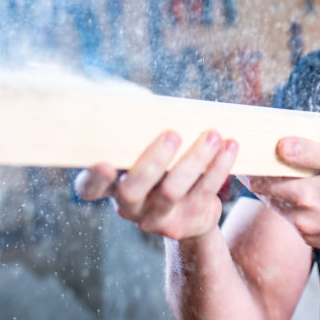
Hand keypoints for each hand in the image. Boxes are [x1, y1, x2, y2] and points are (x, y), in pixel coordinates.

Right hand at [74, 130, 237, 239]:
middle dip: (153, 160)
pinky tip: (230, 146)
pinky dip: (219, 167)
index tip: (103, 163)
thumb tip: (142, 97)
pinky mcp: (186, 222)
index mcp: (111, 185)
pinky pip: (204, 194)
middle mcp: (129, 206)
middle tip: (172, 134)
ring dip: (195, 160)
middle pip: (132, 189)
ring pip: (172, 191)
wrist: (188, 210)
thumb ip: (137, 126)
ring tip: (213, 135)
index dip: (93, 178)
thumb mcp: (144, 146)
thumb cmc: (160, 162)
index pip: (89, 188)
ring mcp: (156, 218)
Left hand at [244, 137, 319, 251]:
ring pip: (277, 205)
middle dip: (255, 173)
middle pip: (265, 192)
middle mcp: (302, 216)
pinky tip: (296, 186)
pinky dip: (288, 202)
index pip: (262, 177)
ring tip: (270, 165)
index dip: (250, 162)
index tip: (242, 146)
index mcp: (308, 194)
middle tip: (248, 151)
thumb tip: (282, 145)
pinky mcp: (313, 238)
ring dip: (272, 188)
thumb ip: (316, 153)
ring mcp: (307, 231)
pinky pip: (292, 217)